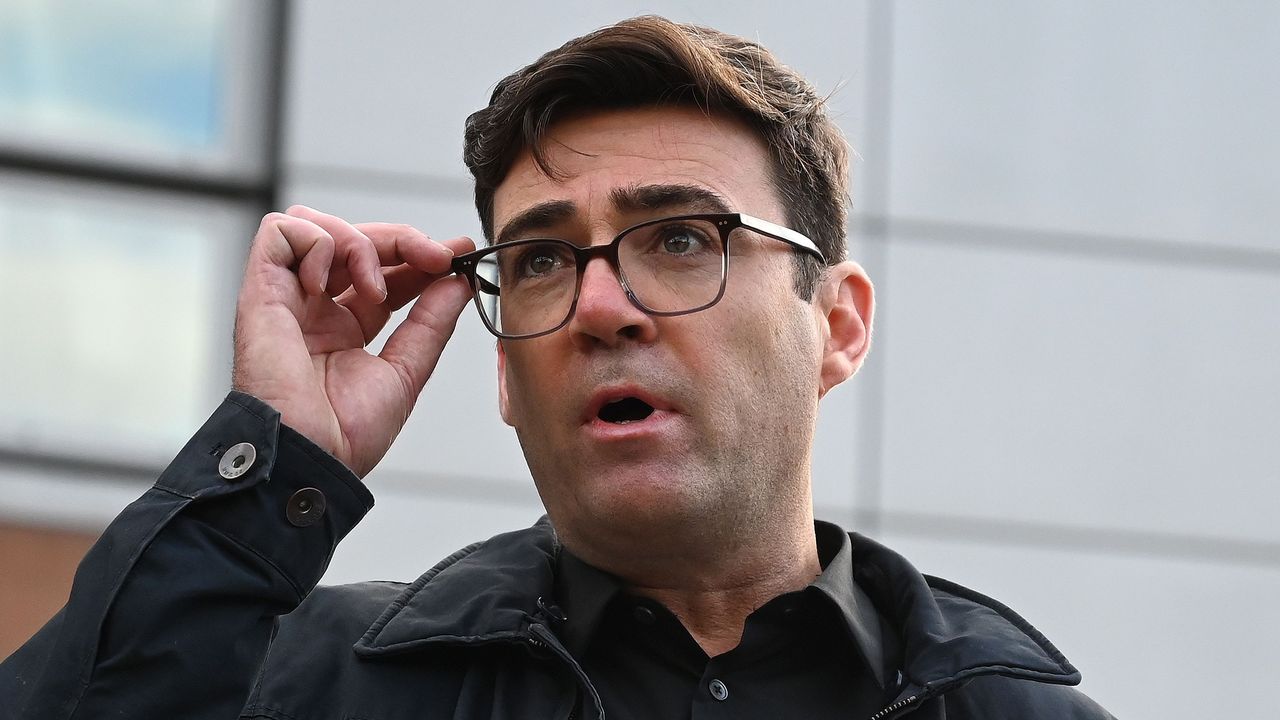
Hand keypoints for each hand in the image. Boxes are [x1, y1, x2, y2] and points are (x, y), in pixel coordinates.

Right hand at [231, 205, 474, 476]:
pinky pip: (279, 231)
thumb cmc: (345, 434)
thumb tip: (458, 281)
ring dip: (359, 241)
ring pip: (317, 225)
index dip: (419, 254)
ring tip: (376, 286)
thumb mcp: (406, 370)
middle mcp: (316, 307)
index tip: (457, 253)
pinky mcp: (260, 290)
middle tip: (435, 256)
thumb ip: (432, 322)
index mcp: (346, 327)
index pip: (384, 270)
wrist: (309, 458)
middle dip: (401, 239)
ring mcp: (288, 297)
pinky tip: (331, 282)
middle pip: (356, 240)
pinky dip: (317, 243)